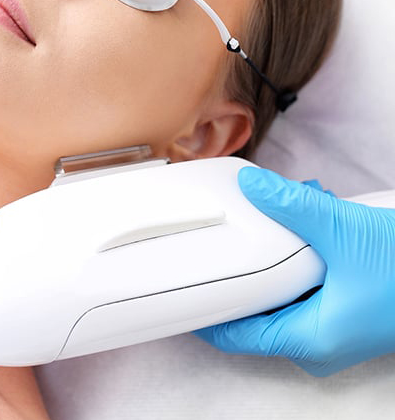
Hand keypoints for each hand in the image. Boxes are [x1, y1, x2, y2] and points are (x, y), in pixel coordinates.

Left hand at [195, 167, 394, 375]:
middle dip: (239, 270)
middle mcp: (317, 339)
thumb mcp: (344, 232)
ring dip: (271, 257)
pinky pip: (303, 284)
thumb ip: (292, 208)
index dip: (205, 312)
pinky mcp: (345, 306)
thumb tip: (251, 187)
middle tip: (220, 240)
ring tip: (267, 220)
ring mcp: (332, 324)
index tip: (180, 288)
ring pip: (280, 293)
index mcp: (310, 338)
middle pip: (254, 310)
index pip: (235, 333)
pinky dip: (296, 256)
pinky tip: (303, 224)